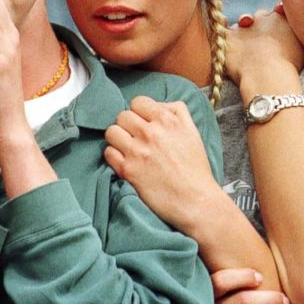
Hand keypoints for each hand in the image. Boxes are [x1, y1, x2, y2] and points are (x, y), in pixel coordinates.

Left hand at [104, 96, 219, 230]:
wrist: (196, 201)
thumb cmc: (196, 169)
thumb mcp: (192, 131)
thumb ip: (177, 111)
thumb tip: (158, 104)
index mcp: (167, 120)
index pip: (138, 102)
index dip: (139, 111)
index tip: (143, 121)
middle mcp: (150, 133)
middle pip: (122, 115)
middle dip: (128, 125)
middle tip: (135, 136)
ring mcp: (137, 151)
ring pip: (111, 131)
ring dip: (118, 138)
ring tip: (127, 147)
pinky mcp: (127, 170)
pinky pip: (108, 152)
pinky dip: (114, 156)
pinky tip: (125, 161)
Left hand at [226, 7, 303, 85]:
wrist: (268, 75)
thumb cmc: (289, 65)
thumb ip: (300, 35)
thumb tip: (302, 32)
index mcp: (280, 18)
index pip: (276, 14)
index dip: (275, 22)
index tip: (275, 30)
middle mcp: (261, 19)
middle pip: (259, 17)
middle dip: (260, 26)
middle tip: (261, 41)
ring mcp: (243, 27)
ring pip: (242, 24)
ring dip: (243, 30)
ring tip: (245, 44)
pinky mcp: (228, 37)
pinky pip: (220, 27)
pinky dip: (220, 27)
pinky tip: (221, 26)